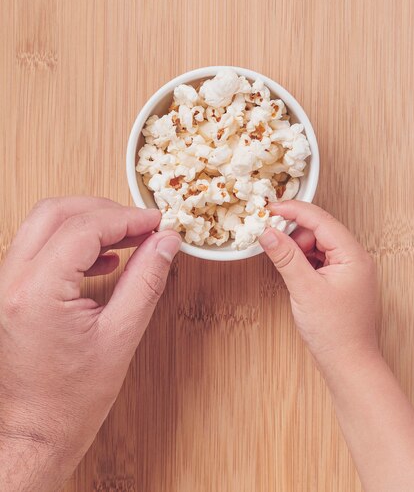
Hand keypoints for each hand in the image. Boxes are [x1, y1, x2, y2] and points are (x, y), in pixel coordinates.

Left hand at [0, 197, 180, 491]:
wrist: (34, 434)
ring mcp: (5, 286)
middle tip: (141, 225)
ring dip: (87, 223)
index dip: (127, 218)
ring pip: (43, 223)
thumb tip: (166, 243)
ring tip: (127, 238)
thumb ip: (146, 281)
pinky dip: (72, 241)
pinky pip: (38, 247)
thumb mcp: (120, 337)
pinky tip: (103, 260)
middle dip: (104, 211)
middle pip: (56, 212)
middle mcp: (11, 282)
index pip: (85, 228)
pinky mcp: (9, 292)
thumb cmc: (71, 400)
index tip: (156, 222)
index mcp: (37, 292)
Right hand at [260, 201, 378, 371]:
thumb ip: (285, 258)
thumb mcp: (304, 290)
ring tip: (283, 262)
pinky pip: (319, 258)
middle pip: (319, 229)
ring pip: (318, 244)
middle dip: (294, 232)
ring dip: (297, 248)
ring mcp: (349, 269)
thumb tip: (268, 233)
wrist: (349, 364)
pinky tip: (293, 271)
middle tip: (271, 239)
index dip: (294, 210)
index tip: (271, 208)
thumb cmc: (335, 332)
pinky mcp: (340, 280)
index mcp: (353, 255)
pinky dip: (303, 260)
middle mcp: (354, 258)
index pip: (321, 220)